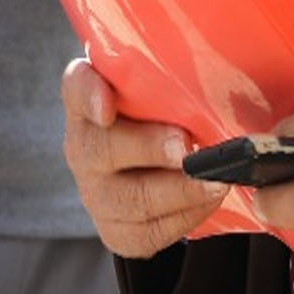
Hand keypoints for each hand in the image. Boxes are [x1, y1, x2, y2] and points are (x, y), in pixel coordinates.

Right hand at [61, 57, 223, 258]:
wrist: (154, 176)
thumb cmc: (162, 120)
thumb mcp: (160, 91)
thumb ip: (170, 76)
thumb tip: (216, 62)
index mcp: (89, 103)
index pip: (76, 87)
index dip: (89, 95)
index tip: (107, 106)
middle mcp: (83, 148)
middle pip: (102, 149)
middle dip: (147, 148)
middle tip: (184, 147)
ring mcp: (96, 193)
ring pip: (130, 199)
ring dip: (178, 190)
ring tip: (215, 180)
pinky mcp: (117, 231)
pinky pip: (148, 232)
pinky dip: (185, 217)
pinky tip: (209, 200)